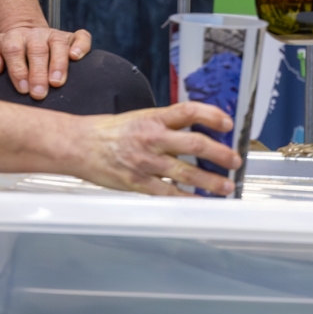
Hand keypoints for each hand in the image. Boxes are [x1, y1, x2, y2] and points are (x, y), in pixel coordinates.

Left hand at [0, 22, 94, 98]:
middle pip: (37, 50)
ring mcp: (54, 35)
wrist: (23, 37)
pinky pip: (80, 37)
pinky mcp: (71, 38)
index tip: (22, 89)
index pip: (14, 50)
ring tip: (57, 82)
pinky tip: (77, 58)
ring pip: (59, 44)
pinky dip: (81, 46)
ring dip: (59, 63)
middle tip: (39, 93)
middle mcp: (35, 35)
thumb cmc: (4, 54)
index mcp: (13, 38)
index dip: (18, 69)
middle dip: (38, 72)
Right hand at [65, 99, 239, 198]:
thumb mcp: (137, 118)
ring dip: (210, 181)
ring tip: (225, 186)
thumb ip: (164, 125)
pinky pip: (168, 193)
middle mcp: (152, 138)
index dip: (212, 115)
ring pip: (186, 173)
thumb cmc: (105, 132)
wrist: (77, 145)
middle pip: (195, 144)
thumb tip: (191, 132)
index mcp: (153, 118)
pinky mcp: (138, 182)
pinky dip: (186, 199)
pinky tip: (199, 202)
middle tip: (235, 160)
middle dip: (220, 154)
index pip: (189, 112)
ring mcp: (146, 162)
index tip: (228, 123)